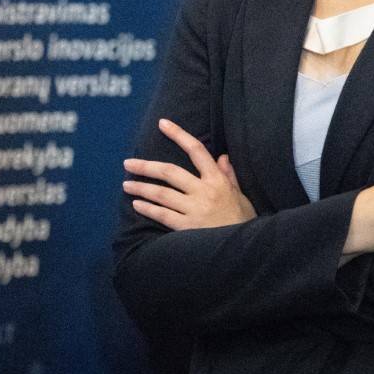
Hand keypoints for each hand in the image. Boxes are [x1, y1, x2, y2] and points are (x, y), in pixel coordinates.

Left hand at [123, 118, 255, 229]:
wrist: (246, 250)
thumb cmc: (243, 222)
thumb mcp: (240, 196)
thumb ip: (229, 175)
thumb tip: (223, 156)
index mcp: (218, 180)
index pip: (197, 151)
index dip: (179, 135)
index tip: (163, 123)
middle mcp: (204, 191)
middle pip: (169, 172)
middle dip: (146, 166)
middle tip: (128, 164)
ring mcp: (195, 210)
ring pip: (161, 193)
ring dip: (141, 188)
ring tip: (126, 185)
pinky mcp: (188, 228)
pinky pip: (162, 215)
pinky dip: (147, 209)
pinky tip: (136, 205)